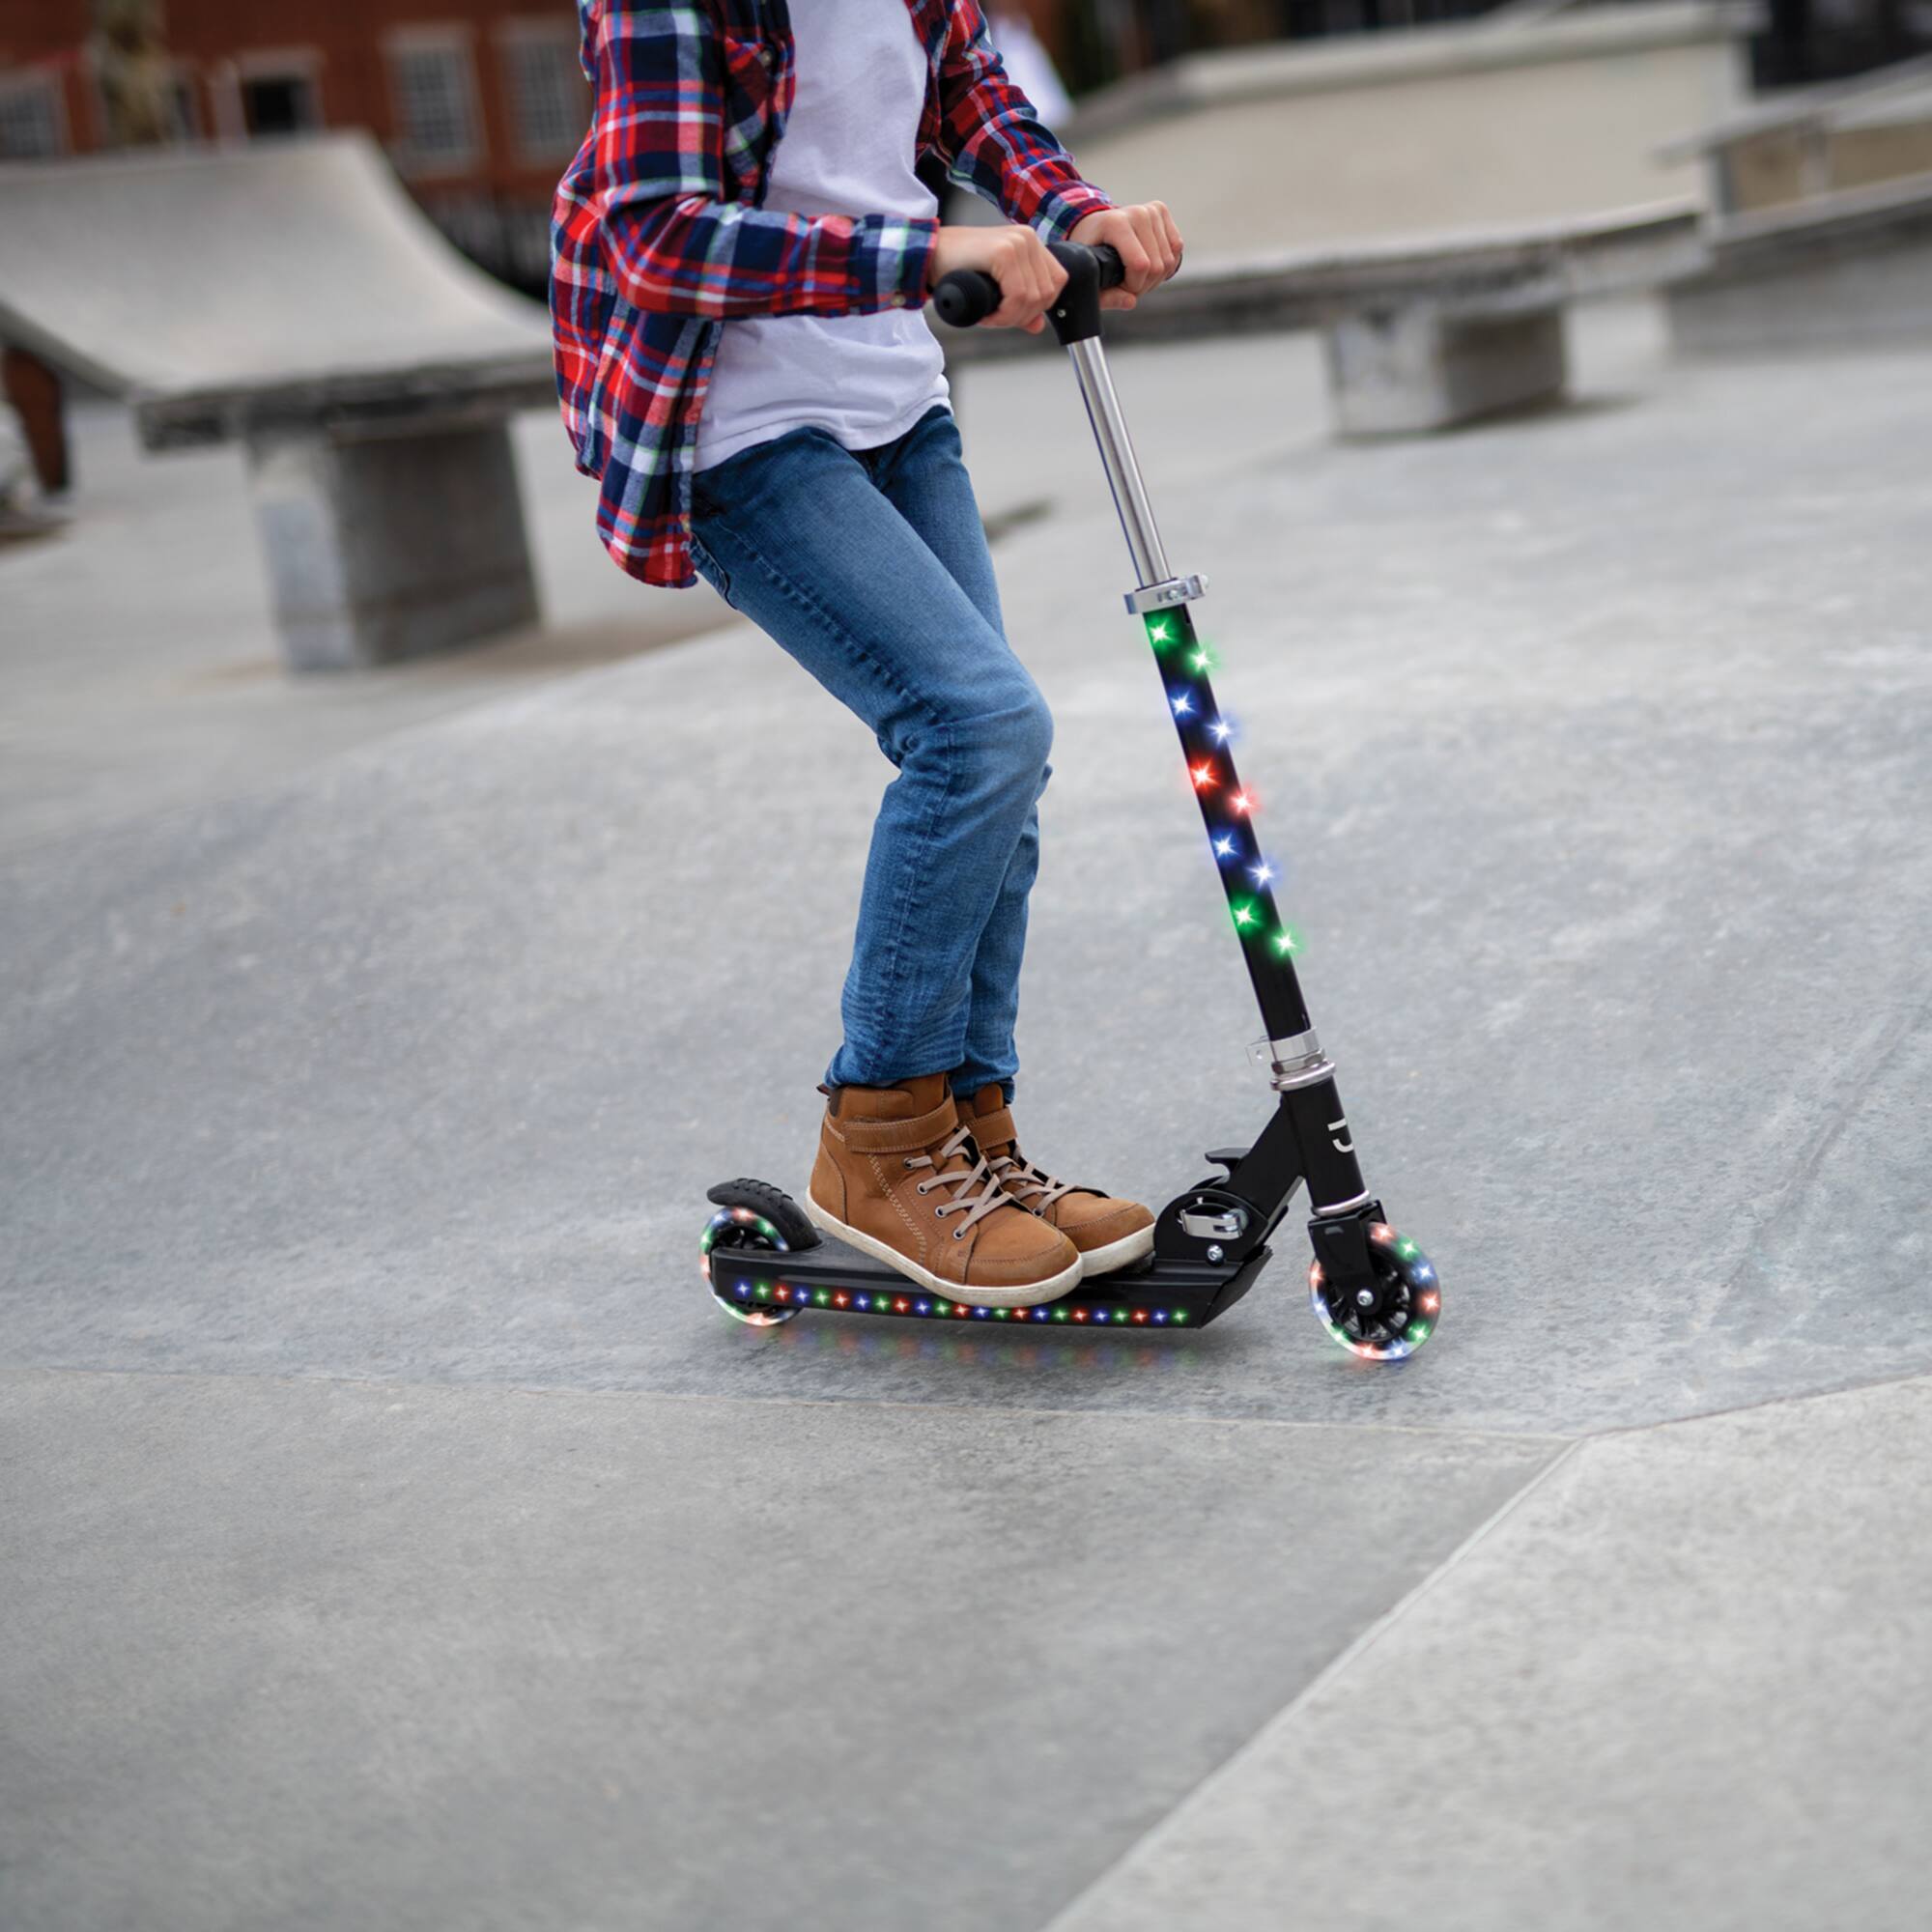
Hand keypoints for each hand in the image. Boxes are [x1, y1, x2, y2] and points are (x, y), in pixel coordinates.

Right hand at [928, 224, 1067, 333]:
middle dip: (1022, 316)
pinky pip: (1018, 296)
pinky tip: (987, 314)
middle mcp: (1028, 238)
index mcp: (1030, 242)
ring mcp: (1018, 242)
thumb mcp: (995, 288)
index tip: (1010, 314)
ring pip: (1033, 298)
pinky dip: (1004, 314)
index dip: (1036, 308)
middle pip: (1047, 294)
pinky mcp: (1004, 252)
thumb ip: (1019, 304)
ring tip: (989, 315)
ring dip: (1011, 317)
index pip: (1056, 283)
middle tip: (995, 317)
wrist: (925, 256)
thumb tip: (1038, 325)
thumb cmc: (955, 269)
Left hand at [1069, 203, 1183, 309]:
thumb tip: (1131, 302)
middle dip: (1144, 285)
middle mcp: (1136, 213)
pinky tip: (1149, 265)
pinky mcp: (1161, 211)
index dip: (1134, 286)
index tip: (1120, 287)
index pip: (1141, 265)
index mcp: (1115, 224)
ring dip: (1155, 278)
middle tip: (1128, 285)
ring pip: (1169, 261)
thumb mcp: (1091, 278)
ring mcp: (1151, 210)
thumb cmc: (1090, 254)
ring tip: (1137, 276)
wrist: (1093, 227)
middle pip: (1157, 266)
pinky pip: (1176, 249)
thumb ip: (1107, 297)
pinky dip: (1165, 265)